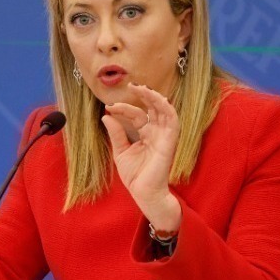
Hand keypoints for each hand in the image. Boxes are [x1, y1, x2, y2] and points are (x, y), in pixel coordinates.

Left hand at [101, 83, 181, 231]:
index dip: (124, 108)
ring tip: (141, 88)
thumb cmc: (135, 176)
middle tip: (131, 86)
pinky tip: (157, 99)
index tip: (109, 107)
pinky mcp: (170, 141)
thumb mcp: (120, 151)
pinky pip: (173, 120)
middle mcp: (156, 132)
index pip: (136, 115)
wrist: (143, 193)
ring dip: (154, 97)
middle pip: (152, 108)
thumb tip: (106, 116)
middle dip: (143, 95)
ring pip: (164, 110)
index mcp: (146, 134)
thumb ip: (116, 134)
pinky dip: (166, 108)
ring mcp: (164, 136)